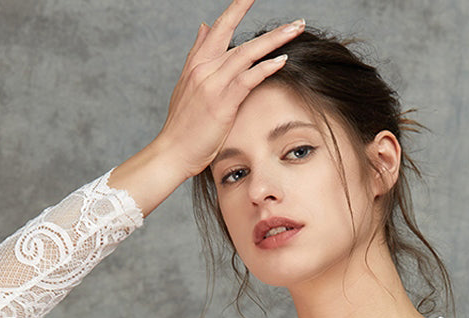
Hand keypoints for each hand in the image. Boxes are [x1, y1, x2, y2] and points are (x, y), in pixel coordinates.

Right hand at [154, 1, 305, 177]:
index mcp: (196, 63)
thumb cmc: (183, 126)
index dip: (235, 8)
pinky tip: (282, 59)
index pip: (218, 27)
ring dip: (275, 39)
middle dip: (251, 10)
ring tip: (296, 28)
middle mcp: (203, 68)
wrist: (172, 152)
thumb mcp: (187, 85)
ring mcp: (212, 84)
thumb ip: (198, 55)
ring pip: (246, 52)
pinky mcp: (222, 102)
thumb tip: (204, 26)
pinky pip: (248, 79)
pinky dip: (266, 68)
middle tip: (282, 8)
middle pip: (231, 30)